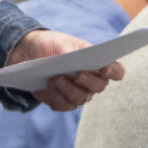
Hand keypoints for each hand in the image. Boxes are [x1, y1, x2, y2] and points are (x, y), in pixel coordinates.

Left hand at [6, 29, 125, 111]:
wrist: (31, 54)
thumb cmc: (52, 45)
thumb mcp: (60, 43)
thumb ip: (69, 51)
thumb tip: (72, 58)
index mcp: (97, 62)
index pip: (116, 71)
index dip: (114, 72)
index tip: (104, 68)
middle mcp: (92, 80)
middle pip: (99, 86)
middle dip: (88, 81)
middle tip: (77, 74)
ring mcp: (79, 93)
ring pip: (81, 98)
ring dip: (68, 89)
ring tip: (54, 78)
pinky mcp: (64, 102)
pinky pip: (65, 105)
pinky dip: (57, 97)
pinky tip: (48, 86)